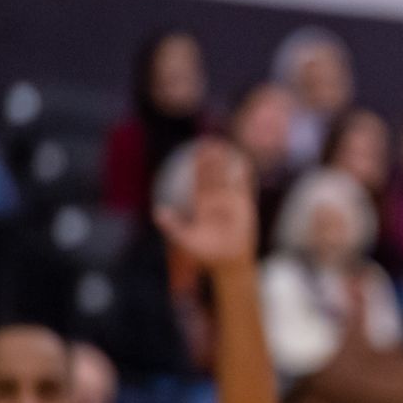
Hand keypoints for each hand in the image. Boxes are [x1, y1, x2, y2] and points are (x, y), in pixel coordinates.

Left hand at [154, 138, 256, 272]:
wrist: (229, 261)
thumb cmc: (207, 253)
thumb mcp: (185, 239)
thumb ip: (172, 226)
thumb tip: (158, 212)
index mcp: (203, 205)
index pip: (201, 180)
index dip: (199, 165)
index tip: (198, 149)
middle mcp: (217, 201)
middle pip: (214, 174)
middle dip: (212, 158)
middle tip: (210, 140)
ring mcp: (232, 203)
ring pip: (227, 177)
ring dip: (226, 163)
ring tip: (224, 146)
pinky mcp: (244, 207)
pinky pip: (244, 187)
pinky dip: (243, 175)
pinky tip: (243, 162)